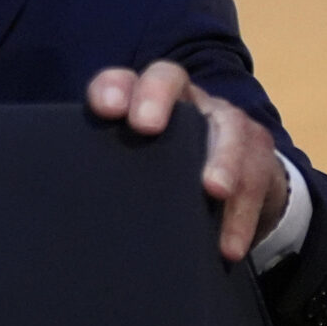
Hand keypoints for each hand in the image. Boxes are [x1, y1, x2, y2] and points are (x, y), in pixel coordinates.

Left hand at [87, 61, 289, 262]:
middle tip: (145, 126)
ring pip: (226, 126)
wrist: (235, 185)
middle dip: (156, 97)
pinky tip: (229, 246)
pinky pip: (256, 176)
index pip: (122, 81)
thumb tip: (68, 221)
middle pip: (169, 79)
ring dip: (222, 159)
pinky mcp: (257, 151)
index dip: (112, 88)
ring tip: (214, 190)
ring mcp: (224, 121)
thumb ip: (113, 180)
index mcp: (145, 101)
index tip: (104, 109)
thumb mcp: (140, 175)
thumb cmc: (169, 180)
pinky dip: (242, 214)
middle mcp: (185, 101)